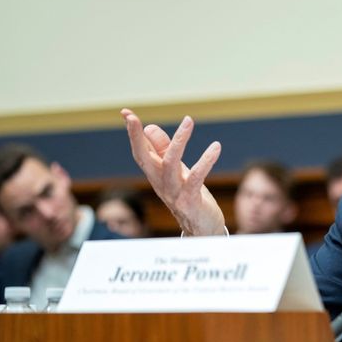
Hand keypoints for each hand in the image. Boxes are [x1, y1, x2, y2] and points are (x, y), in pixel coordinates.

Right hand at [121, 108, 225, 235]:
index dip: (132, 133)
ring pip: (170, 164)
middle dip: (136, 137)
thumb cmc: (189, 197)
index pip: (140, 151)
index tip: (125, 112)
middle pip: (144, 158)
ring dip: (178, 141)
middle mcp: (160, 183)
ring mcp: (174, 193)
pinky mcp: (190, 200)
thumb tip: (149, 127)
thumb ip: (164, 150)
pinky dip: (206, 161)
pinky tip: (216, 146)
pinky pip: (196, 177)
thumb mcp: (176, 171)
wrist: (201, 229)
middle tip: (132, 117)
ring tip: (188, 120)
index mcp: (156, 175)